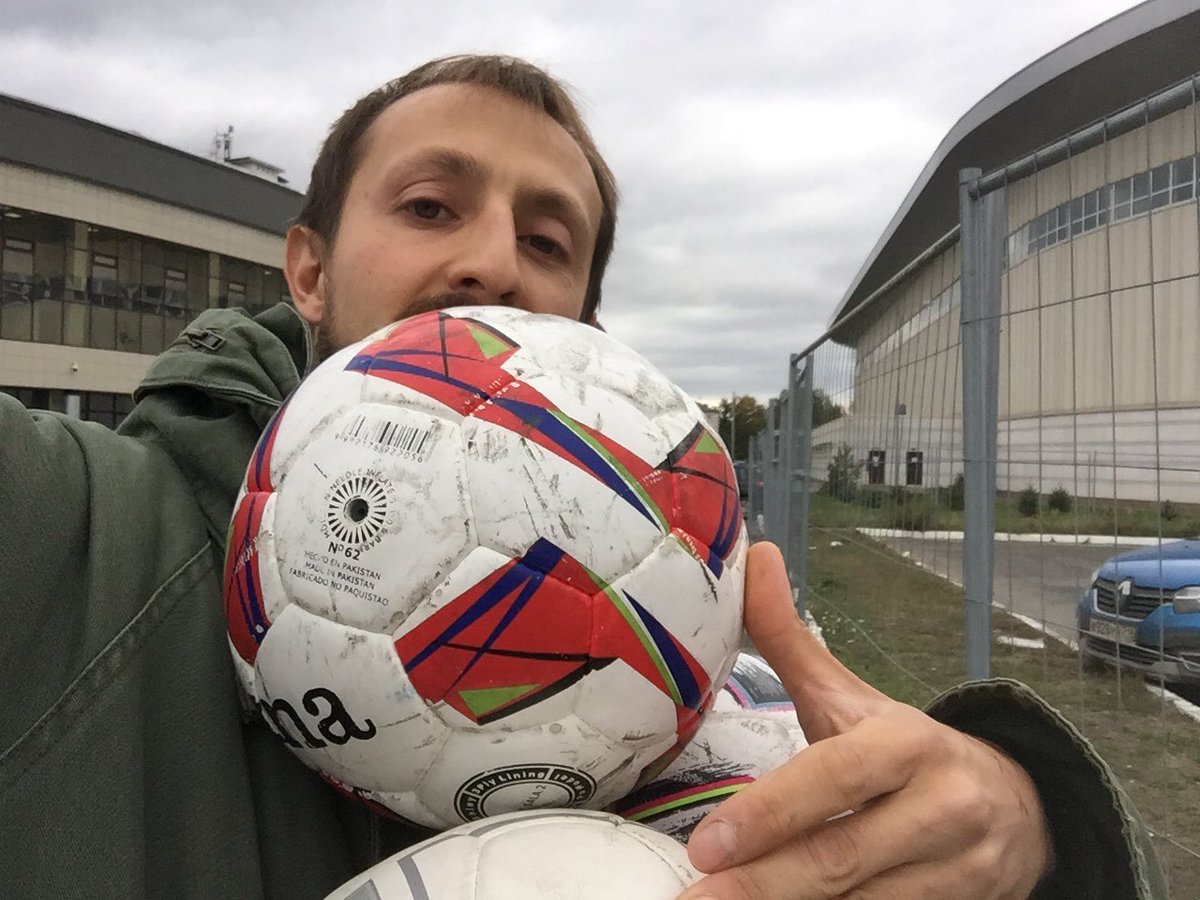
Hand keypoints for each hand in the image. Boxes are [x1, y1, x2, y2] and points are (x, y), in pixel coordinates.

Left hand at [678, 542, 1051, 899]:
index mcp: (906, 745)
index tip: (707, 845)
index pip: (834, 779)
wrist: (1024, 807)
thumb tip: (753, 555)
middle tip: (696, 897)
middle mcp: (940, 809)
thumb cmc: (909, 752)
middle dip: (762, 883)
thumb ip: (792, 639)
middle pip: (840, 856)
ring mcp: (958, 872)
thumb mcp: (853, 698)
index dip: (769, 813)